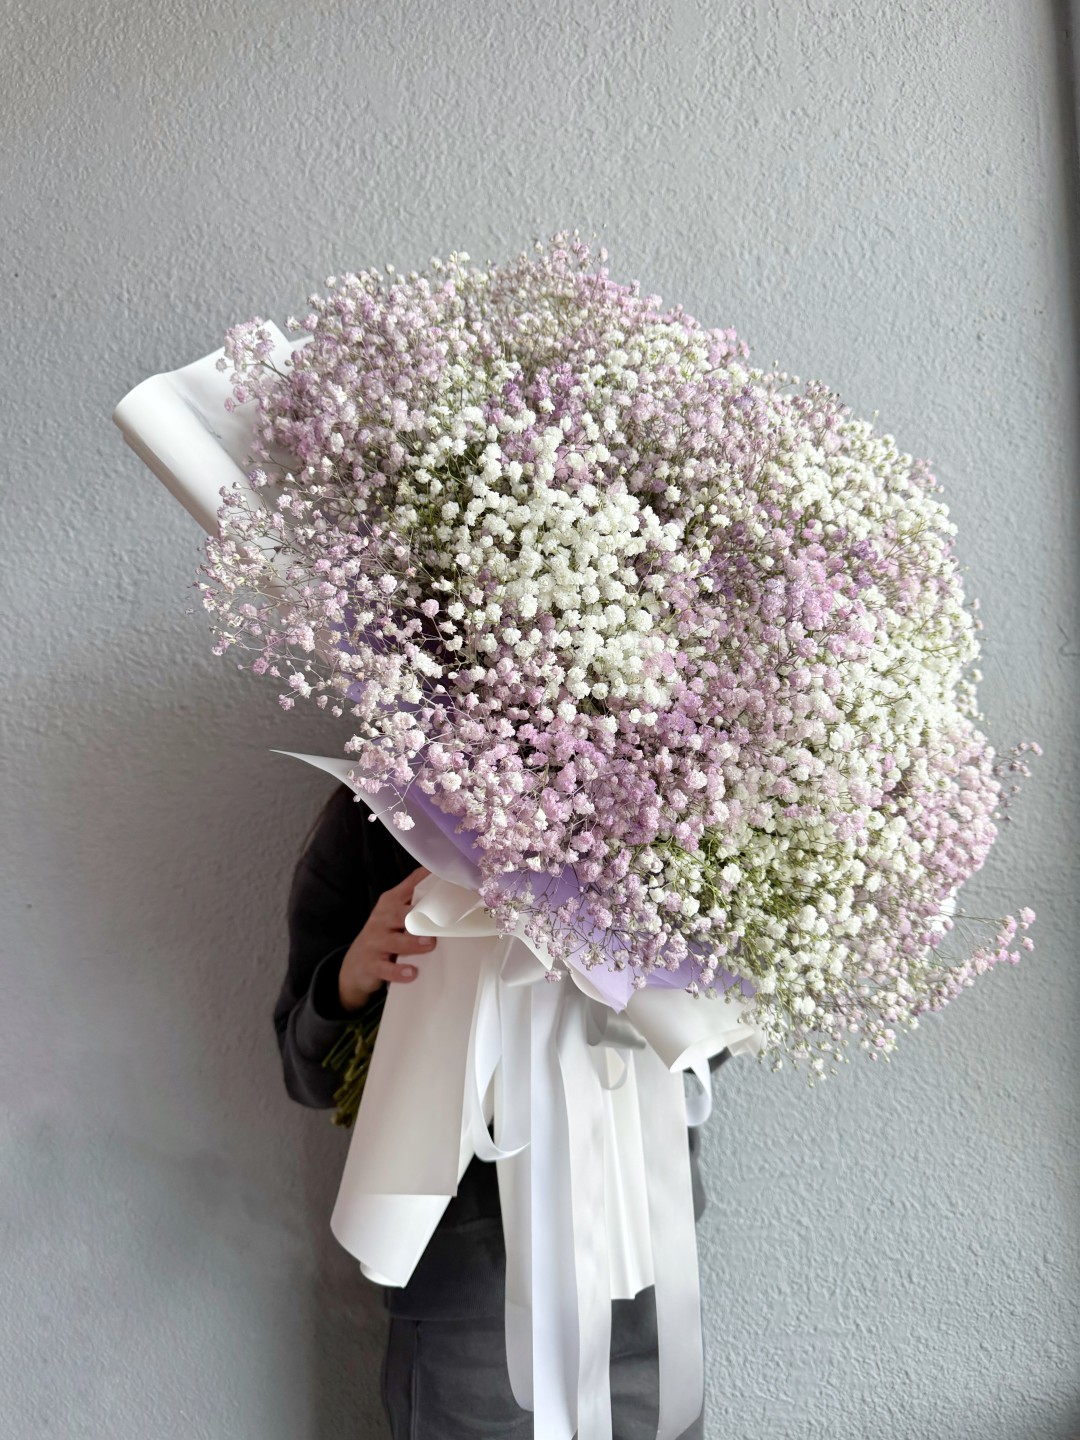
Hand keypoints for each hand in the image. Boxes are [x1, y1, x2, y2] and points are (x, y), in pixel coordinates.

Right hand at [337, 866, 436, 1010]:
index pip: (409, 886)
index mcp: (390, 903)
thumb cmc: (384, 934)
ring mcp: (374, 941)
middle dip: (419, 915)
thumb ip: (416, 903)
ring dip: (412, 942)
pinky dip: (398, 971)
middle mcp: (381, 919)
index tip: (446, 878)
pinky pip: (385, 968)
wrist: (356, 964)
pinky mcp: (371, 964)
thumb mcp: (395, 915)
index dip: (425, 880)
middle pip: (399, 914)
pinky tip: (412, 973)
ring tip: (429, 943)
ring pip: (394, 941)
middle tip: (439, 919)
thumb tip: (450, 890)